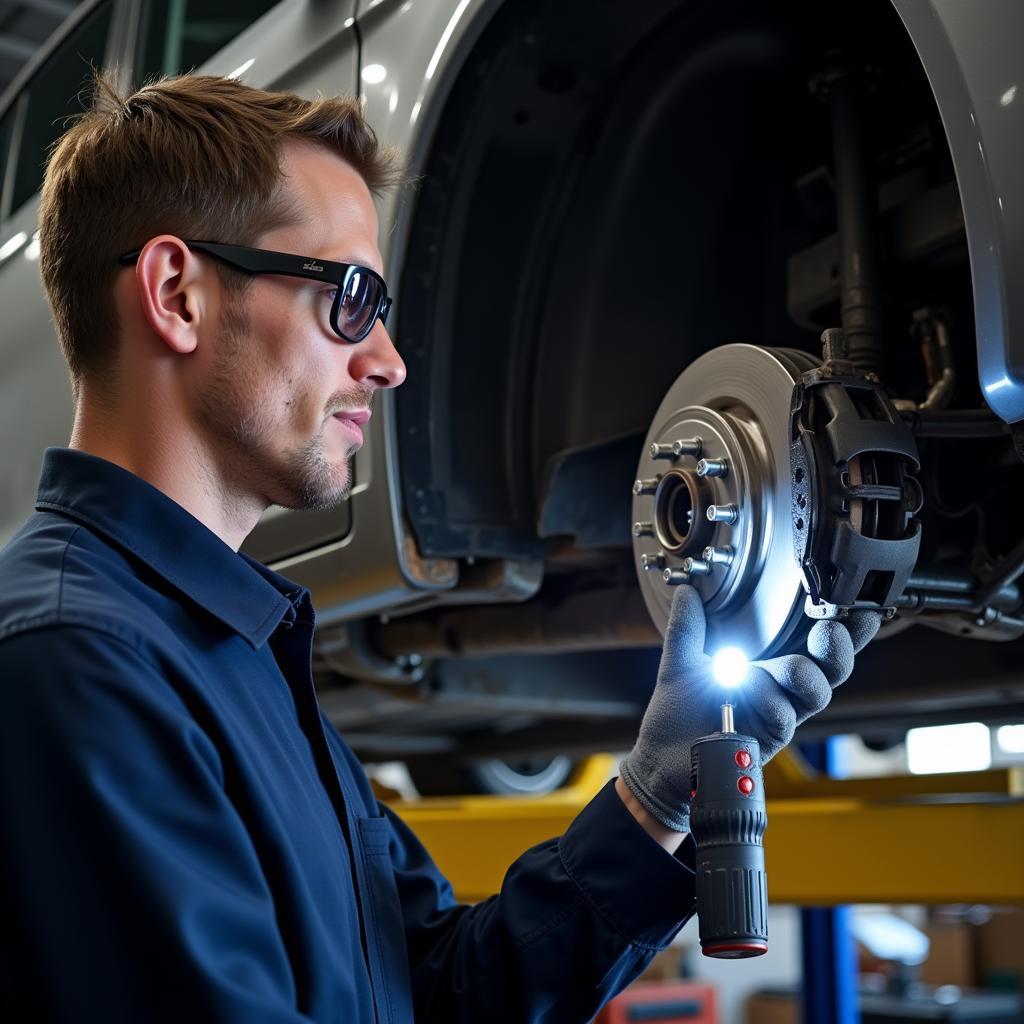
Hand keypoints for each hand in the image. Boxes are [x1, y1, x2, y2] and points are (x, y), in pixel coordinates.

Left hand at [618, 585, 880, 831]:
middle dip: (838, 647)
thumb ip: (687, 627)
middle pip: (832, 669)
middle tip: (829, 629)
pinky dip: (766, 696)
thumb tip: (688, 591)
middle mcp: (782, 691)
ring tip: (767, 667)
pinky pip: (783, 716)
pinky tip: (743, 687)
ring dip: (798, 672)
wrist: (661, 758)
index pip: (816, 644)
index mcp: (769, 667)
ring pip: (816, 692)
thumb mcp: (679, 661)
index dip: (843, 626)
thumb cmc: (678, 713)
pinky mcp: (768, 741)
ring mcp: (778, 717)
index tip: (858, 605)